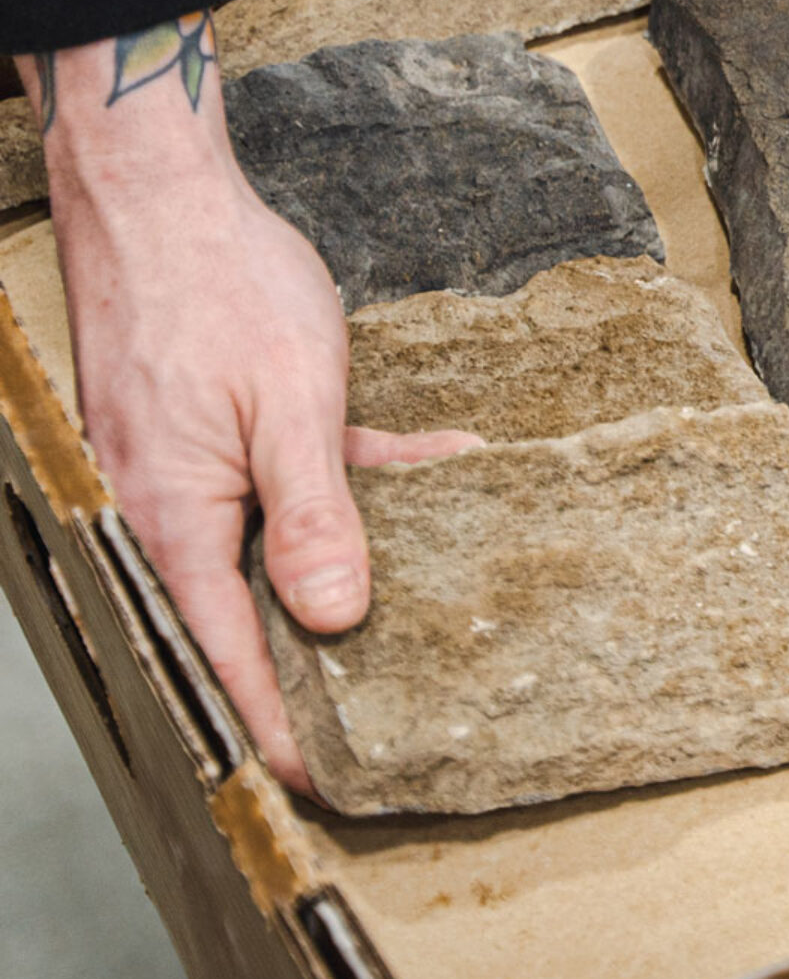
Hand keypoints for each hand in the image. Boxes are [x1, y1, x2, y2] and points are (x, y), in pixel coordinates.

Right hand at [17, 21, 468, 794]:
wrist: (160, 194)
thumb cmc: (218, 285)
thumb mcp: (292, 404)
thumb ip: (315, 515)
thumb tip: (330, 618)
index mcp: (177, 522)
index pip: (229, 658)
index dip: (283, 727)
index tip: (334, 784)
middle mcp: (169, 513)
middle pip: (245, 618)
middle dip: (320, 669)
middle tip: (397, 723)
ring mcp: (185, 474)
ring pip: (275, 548)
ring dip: (351, 569)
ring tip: (433, 614)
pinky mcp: (209, 437)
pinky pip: (285, 484)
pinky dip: (352, 486)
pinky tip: (438, 470)